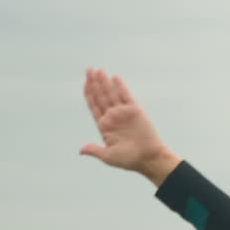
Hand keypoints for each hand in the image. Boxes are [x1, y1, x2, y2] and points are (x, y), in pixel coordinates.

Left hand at [80, 68, 180, 184]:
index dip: (89, 94)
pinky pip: (126, 95)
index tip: (85, 83)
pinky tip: (114, 78)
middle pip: (101, 96)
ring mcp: (123, 112)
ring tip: (98, 70)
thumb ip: (94, 150)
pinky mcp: (135, 110)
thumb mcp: (108, 156)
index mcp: (104, 126)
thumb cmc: (129, 160)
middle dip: (94, 83)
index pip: (94, 106)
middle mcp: (113, 117)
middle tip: (88, 69)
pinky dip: (120, 86)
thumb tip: (81, 150)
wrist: (148, 158)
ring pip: (111, 93)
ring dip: (104, 82)